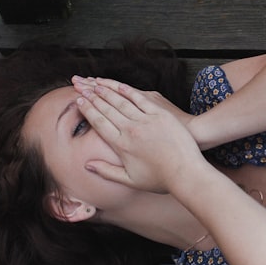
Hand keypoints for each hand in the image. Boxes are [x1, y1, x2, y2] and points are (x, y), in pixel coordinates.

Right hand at [75, 80, 204, 193]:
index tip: (79, 101)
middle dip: (93, 96)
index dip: (88, 110)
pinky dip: (129, 92)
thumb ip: (107, 171)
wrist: (186, 172)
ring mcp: (146, 121)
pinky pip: (141, 100)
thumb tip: (87, 165)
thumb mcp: (130, 180)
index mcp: (121, 145)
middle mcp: (131, 130)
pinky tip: (119, 85)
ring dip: (107, 91)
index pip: (99, 123)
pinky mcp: (160, 115)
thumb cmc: (159, 179)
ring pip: (122, 102)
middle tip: (82, 87)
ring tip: (96, 84)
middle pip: (107, 109)